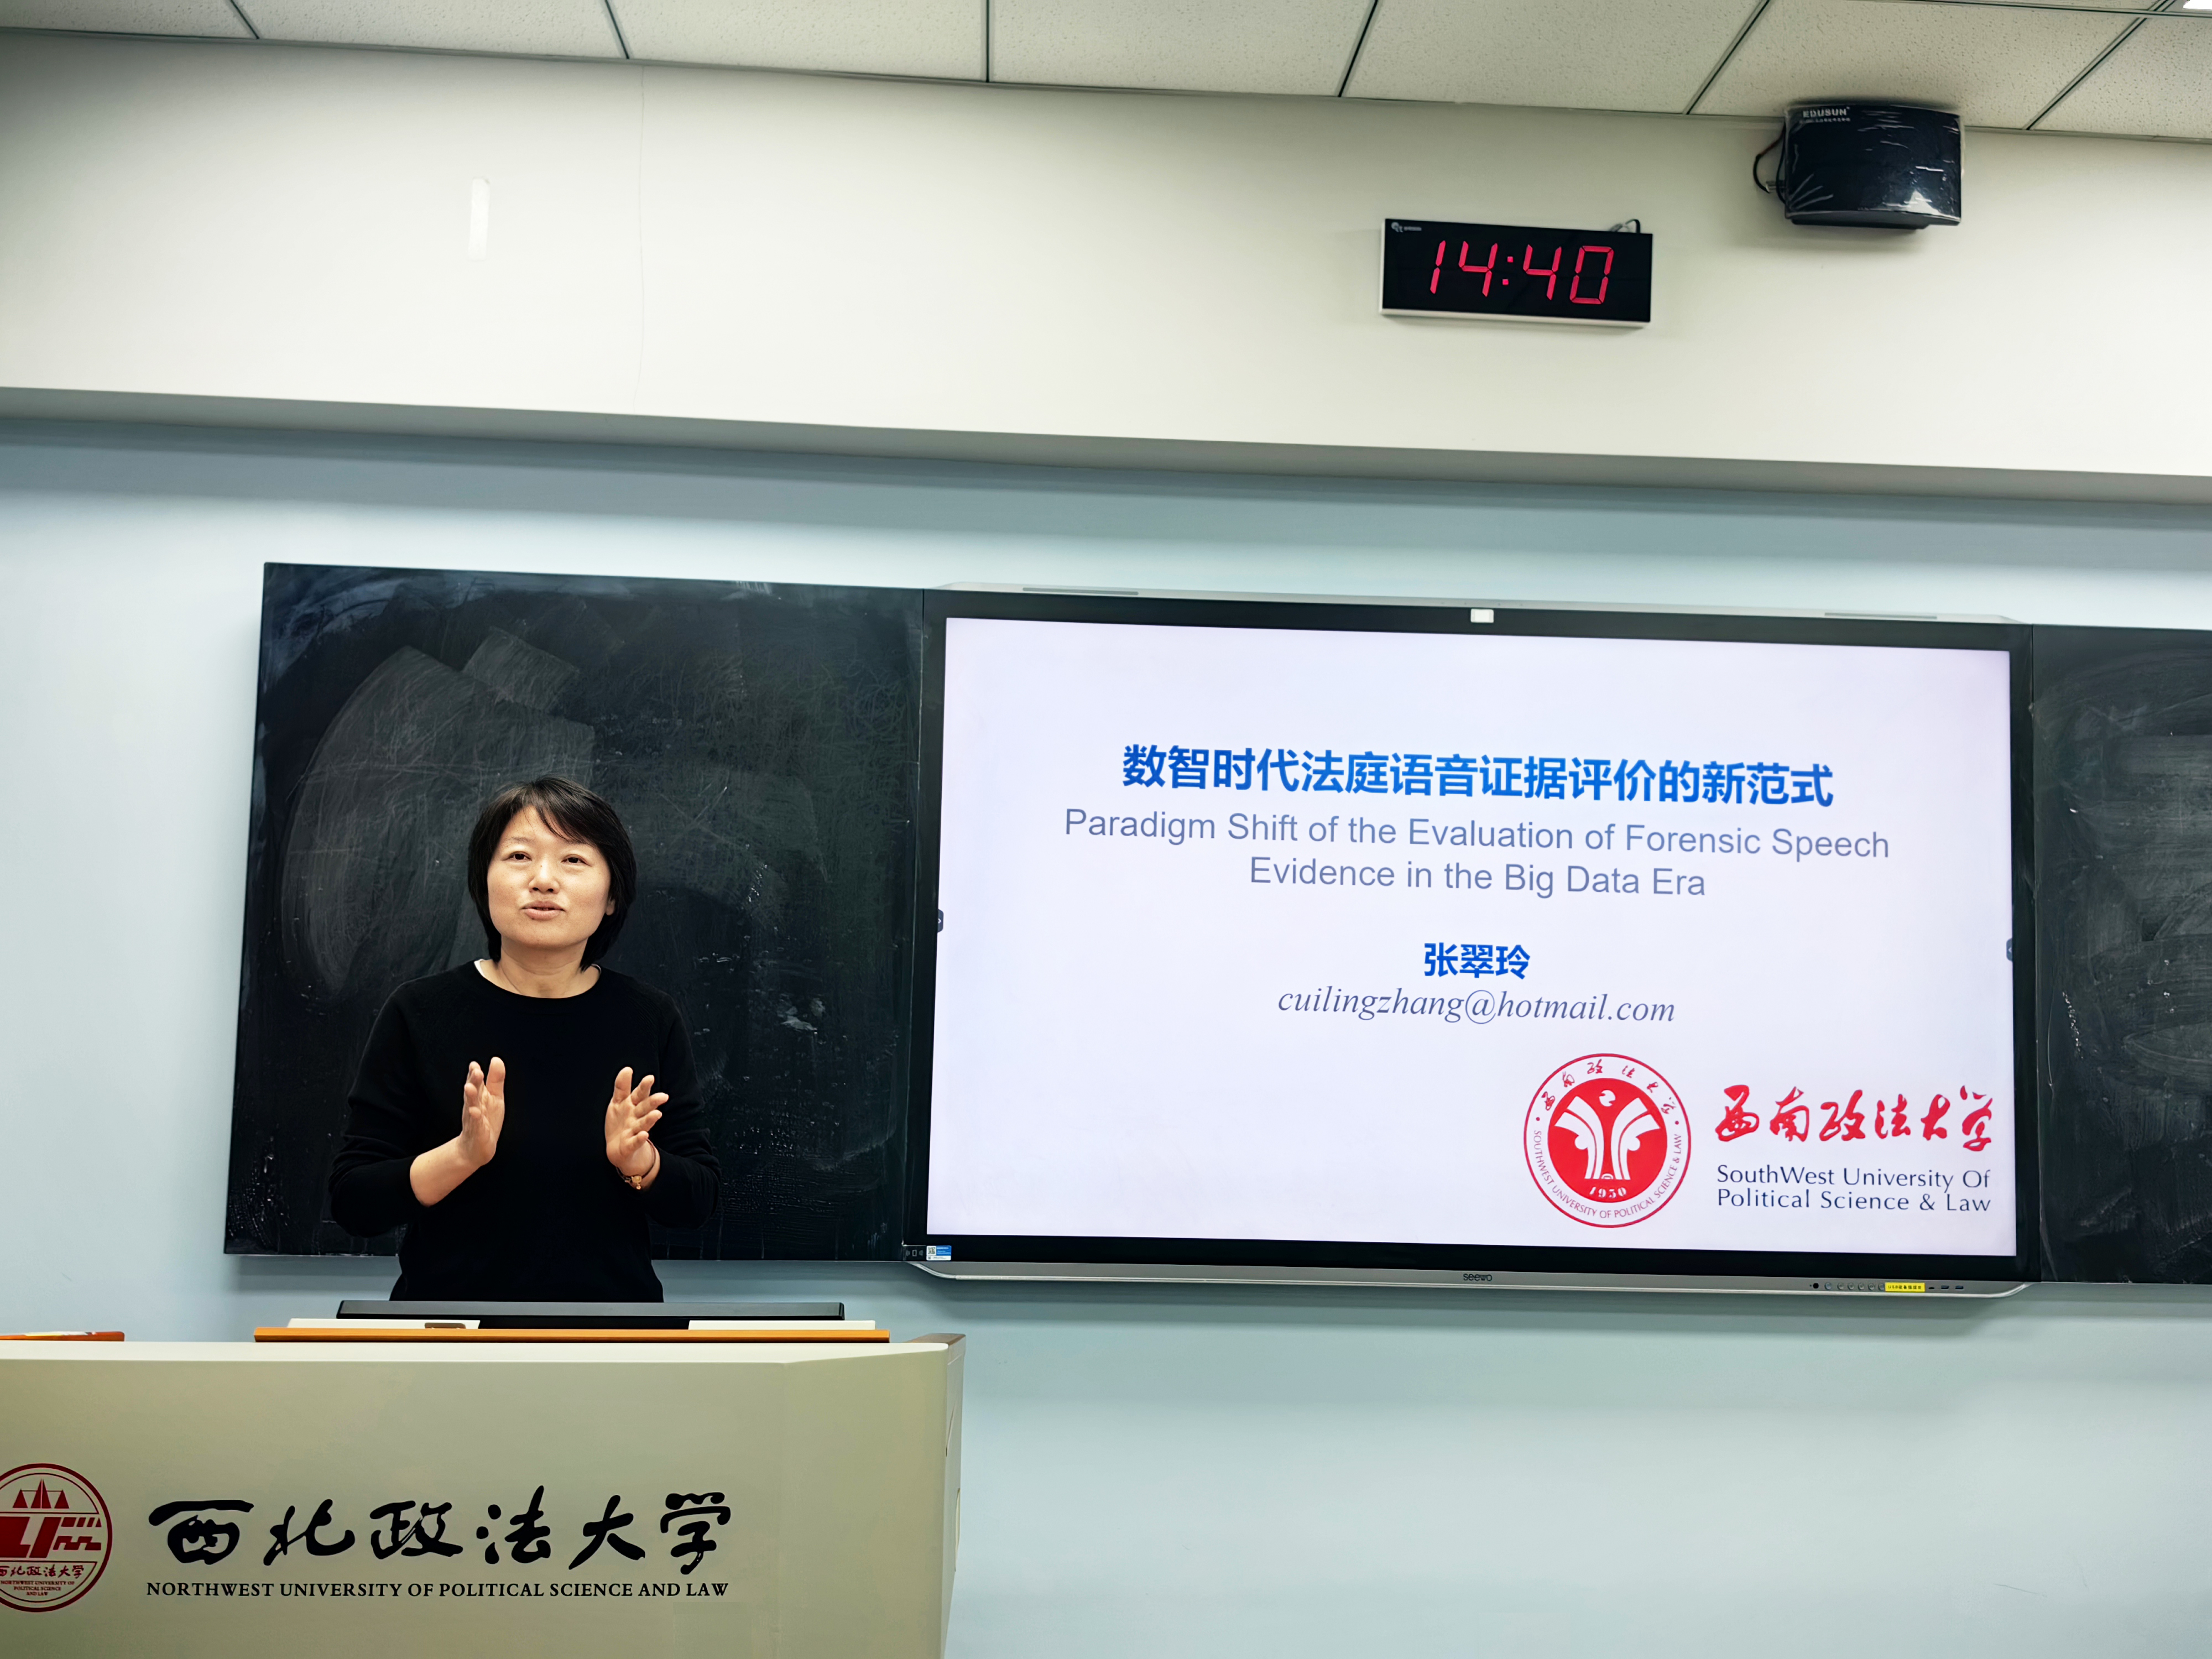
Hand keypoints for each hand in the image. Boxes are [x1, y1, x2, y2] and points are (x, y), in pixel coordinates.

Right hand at [459, 1057, 505, 1169]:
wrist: (476, 1148)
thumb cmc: (486, 1119)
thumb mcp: (494, 1097)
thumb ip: (495, 1080)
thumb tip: (496, 1059)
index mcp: (478, 1097)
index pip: (476, 1083)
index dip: (475, 1074)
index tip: (475, 1064)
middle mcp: (473, 1106)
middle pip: (473, 1092)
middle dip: (473, 1081)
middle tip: (476, 1071)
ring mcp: (474, 1120)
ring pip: (471, 1106)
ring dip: (471, 1097)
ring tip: (469, 1087)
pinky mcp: (478, 1132)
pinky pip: (476, 1124)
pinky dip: (475, 1118)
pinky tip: (475, 1111)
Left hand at [605, 1066, 666, 1182]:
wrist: (618, 1148)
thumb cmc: (621, 1122)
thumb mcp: (618, 1102)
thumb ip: (622, 1086)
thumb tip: (628, 1068)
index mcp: (633, 1105)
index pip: (639, 1094)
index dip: (644, 1087)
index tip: (650, 1078)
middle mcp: (636, 1116)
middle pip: (645, 1108)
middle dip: (653, 1102)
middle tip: (663, 1096)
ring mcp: (634, 1131)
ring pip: (643, 1123)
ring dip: (650, 1119)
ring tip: (657, 1114)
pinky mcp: (630, 1144)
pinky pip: (635, 1141)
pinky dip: (639, 1139)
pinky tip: (644, 1135)